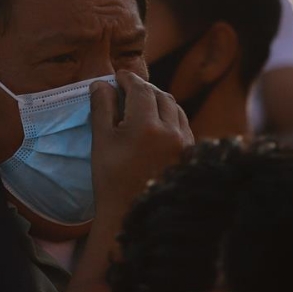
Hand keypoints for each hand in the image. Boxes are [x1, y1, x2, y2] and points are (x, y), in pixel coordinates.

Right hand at [91, 71, 193, 227]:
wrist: (132, 215)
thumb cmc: (111, 179)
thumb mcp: (101, 141)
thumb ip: (102, 107)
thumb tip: (102, 83)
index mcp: (147, 125)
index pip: (140, 88)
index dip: (128, 78)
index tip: (118, 75)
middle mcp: (172, 131)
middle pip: (160, 95)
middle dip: (143, 88)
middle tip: (127, 88)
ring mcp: (185, 143)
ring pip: (175, 108)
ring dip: (159, 100)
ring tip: (143, 103)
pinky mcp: (191, 154)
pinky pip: (183, 124)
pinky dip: (170, 116)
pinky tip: (158, 122)